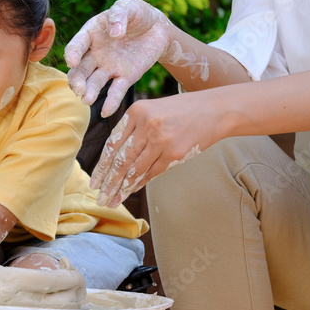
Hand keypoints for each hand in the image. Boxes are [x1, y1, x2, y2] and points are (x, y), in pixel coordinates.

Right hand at [64, 0, 174, 116]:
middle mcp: (95, 53)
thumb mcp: (128, 6)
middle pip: (80, 70)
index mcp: (91, 34)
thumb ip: (119, 15)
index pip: (77, 45)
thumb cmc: (137, 14)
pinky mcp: (124, 77)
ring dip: (89, 92)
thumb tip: (115, 33)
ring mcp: (109, 67)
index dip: (72, 53)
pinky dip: (111, 102)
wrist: (158, 27)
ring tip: (88, 100)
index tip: (72, 61)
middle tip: (79, 89)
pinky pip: (115, 91)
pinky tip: (106, 112)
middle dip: (77, 80)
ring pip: (94, 82)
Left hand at [90, 92, 216, 207]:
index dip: (102, 165)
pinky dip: (139, 183)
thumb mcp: (152, 109)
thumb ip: (133, 128)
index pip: (113, 143)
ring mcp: (161, 140)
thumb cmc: (180, 110)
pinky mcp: (174, 153)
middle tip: (100, 197)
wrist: (214, 110)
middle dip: (109, 182)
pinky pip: (152, 172)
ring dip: (122, 187)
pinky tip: (130, 192)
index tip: (95, 181)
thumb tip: (114, 156)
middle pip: (121, 159)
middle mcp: (146, 125)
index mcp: (136, 111)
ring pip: (135, 169)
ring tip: (112, 200)